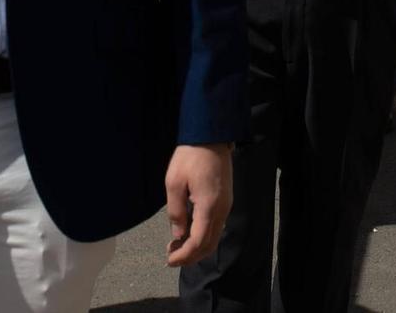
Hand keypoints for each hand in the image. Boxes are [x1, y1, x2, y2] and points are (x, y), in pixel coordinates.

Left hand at [162, 143, 232, 267]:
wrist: (211, 136)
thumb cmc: (190, 156)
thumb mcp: (174, 182)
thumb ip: (176, 212)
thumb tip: (178, 235)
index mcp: (209, 206)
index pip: (199, 242)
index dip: (184, 255)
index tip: (169, 260)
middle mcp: (222, 210)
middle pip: (209, 245)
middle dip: (190, 256)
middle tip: (171, 257)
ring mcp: (226, 206)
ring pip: (214, 237)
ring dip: (196, 247)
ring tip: (177, 247)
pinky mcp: (226, 201)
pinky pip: (216, 226)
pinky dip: (203, 236)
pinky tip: (188, 232)